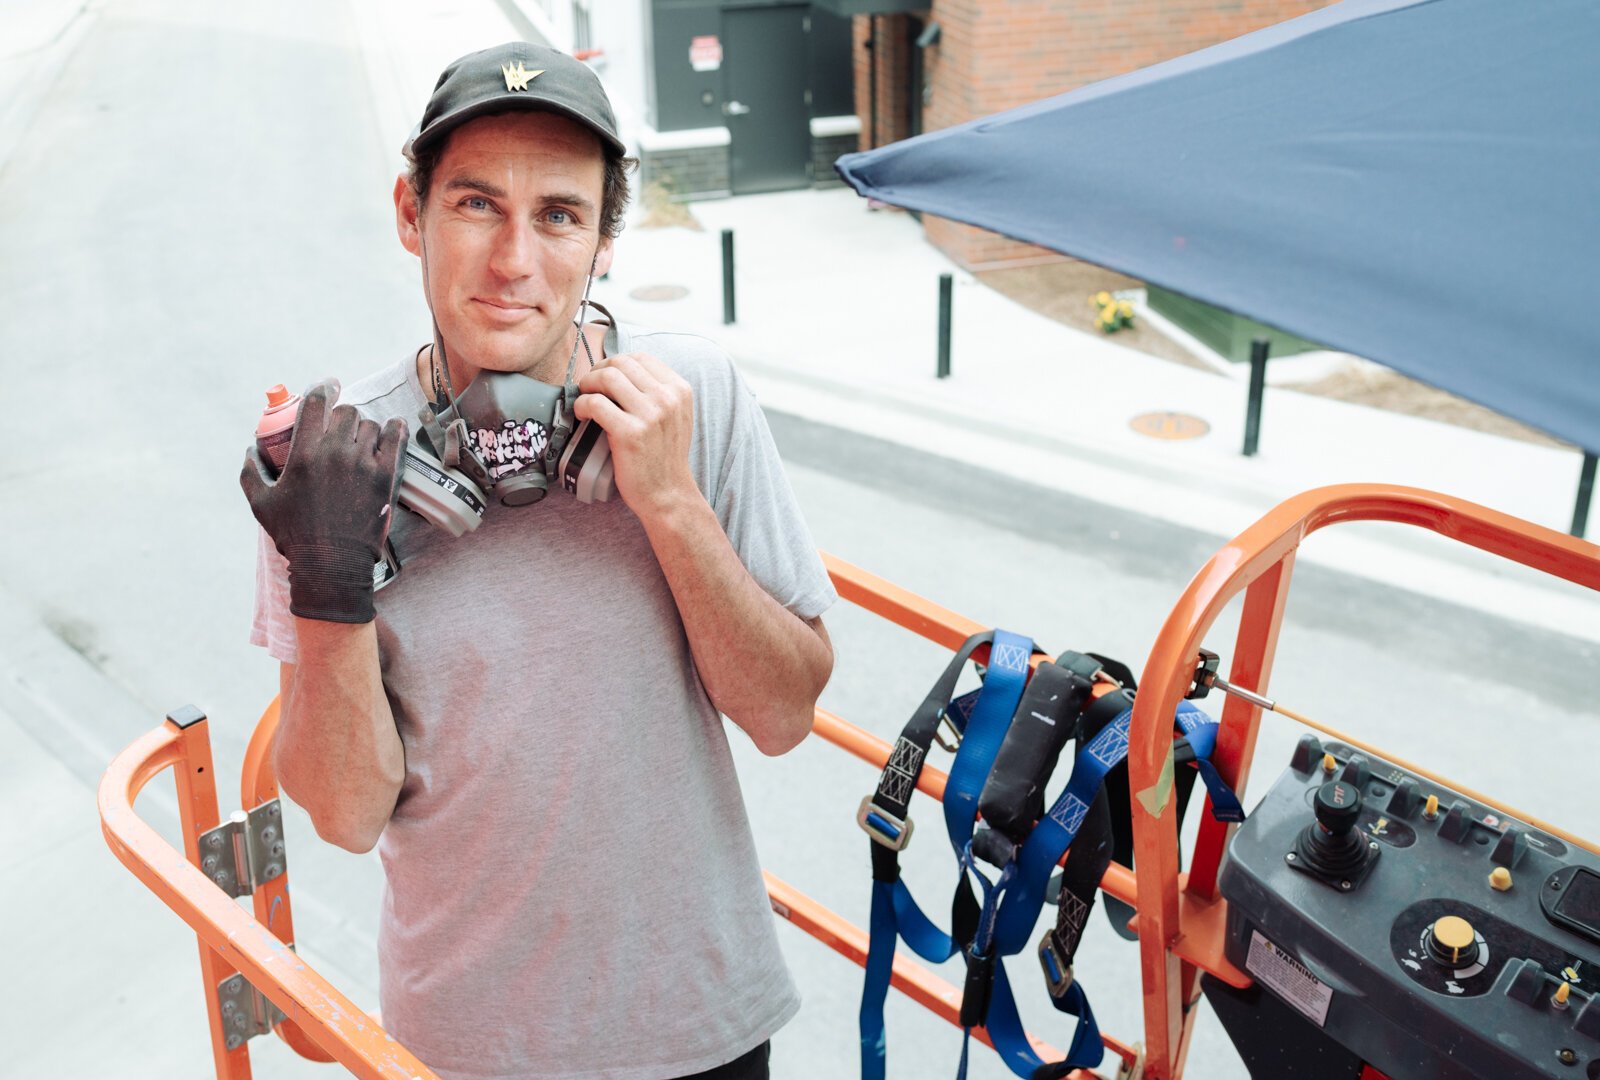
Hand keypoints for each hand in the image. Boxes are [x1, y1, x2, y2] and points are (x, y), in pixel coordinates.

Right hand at [241, 380, 407, 622]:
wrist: (332, 564)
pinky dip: (394, 430)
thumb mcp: (261, 503)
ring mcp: (363, 465)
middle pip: (346, 412)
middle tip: (340, 427)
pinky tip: (392, 428)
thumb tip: (249, 449)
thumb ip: (250, 472)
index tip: (328, 384)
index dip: (323, 387)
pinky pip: (395, 439)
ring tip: (359, 440)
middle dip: (342, 415)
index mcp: (304, 455)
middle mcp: (335, 454)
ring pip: (369, 425)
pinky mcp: (385, 478)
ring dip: (363, 428)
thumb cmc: (294, 535)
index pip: (316, 404)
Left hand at [574, 352, 697, 519]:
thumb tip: (621, 372)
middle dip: (598, 371)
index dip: (616, 363)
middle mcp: (667, 398)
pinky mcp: (629, 433)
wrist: (668, 494)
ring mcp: (650, 415)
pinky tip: (581, 415)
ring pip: (607, 377)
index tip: (604, 377)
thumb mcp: (675, 417)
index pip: (641, 358)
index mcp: (679, 390)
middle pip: (621, 363)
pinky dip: (581, 405)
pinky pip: (595, 403)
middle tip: (589, 387)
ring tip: (584, 399)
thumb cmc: (664, 457)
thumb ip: (658, 393)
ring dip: (587, 384)